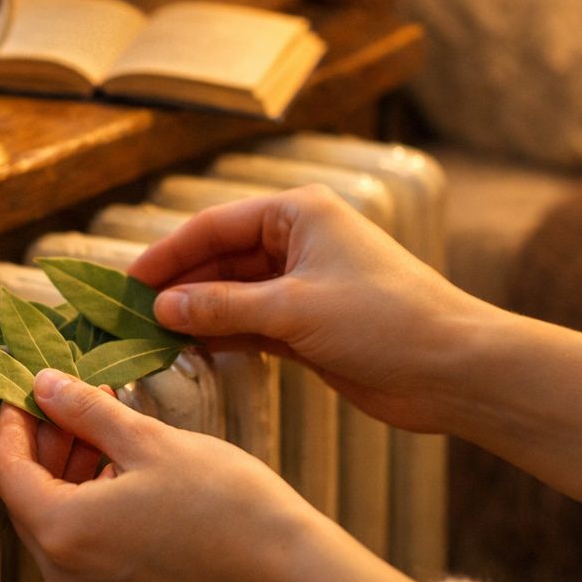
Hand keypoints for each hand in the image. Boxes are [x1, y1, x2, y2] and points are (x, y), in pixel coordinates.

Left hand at [0, 369, 422, 581]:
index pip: (8, 472)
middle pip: (29, 501)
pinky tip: (122, 470)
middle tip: (70, 400)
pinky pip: (86, 550)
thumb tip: (44, 386)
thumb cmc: (224, 504)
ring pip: (58, 526)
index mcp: (62, 533)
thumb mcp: (148, 441)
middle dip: (44, 446)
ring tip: (102, 425)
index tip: (24, 391)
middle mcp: (65, 577)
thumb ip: (86, 412)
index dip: (13, 425)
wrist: (288, 576)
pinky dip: (91, 507)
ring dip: (69, 474)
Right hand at [129, 184, 495, 431]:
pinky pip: (251, 323)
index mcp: (299, 213)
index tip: (128, 281)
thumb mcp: (294, 310)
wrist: (453, 369)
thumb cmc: (384, 320)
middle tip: (130, 314)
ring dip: (197, 313)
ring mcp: (304, 284)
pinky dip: (222, 335)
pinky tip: (189, 349)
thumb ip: (223, 307)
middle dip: (178, 286)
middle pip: (221, 259)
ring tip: (150, 336)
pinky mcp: (310, 325)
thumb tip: (162, 306)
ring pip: (233, 294)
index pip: (216, 225)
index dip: (168, 253)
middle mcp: (299, 241)